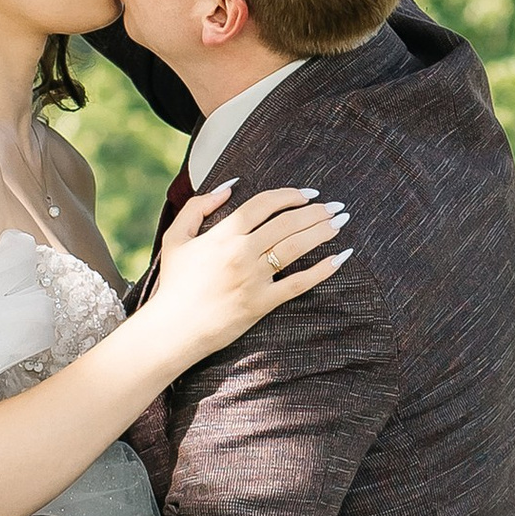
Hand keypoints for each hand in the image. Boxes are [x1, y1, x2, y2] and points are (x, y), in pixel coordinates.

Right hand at [145, 183, 348, 366]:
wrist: (173, 329)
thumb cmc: (174, 284)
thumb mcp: (175, 238)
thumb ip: (198, 207)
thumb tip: (228, 186)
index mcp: (221, 235)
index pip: (263, 205)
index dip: (289, 195)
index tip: (308, 194)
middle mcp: (240, 253)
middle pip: (286, 223)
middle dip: (316, 211)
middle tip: (335, 206)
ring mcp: (252, 279)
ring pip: (295, 248)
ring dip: (322, 232)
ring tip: (340, 222)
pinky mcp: (261, 304)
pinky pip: (298, 284)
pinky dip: (322, 270)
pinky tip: (341, 258)